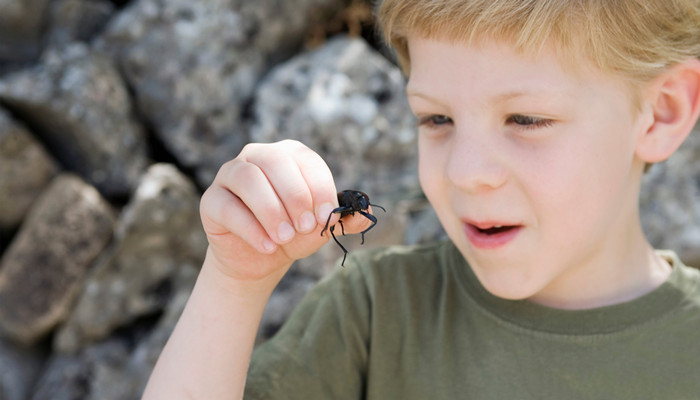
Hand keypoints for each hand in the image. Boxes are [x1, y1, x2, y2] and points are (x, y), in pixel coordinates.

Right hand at [199, 140, 367, 284]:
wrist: (260, 259)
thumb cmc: (293, 233)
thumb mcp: (322, 227)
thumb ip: (345, 219)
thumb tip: (367, 212)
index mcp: (289, 155)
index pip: (306, 161)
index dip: (320, 189)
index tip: (328, 218)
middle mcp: (258, 156)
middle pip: (275, 162)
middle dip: (295, 197)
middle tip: (306, 228)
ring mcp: (231, 174)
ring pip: (248, 179)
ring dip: (271, 211)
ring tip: (285, 238)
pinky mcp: (211, 199)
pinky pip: (228, 206)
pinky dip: (251, 229)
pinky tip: (268, 246)